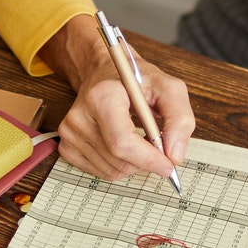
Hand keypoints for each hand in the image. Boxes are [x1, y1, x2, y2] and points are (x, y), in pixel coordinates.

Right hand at [40, 13, 194, 182]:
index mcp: (102, 97)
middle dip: (146, 161)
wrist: (104, 74)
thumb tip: (175, 155)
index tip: (169, 165)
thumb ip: (180, 119)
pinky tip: (123, 145)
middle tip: (158, 145)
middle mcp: (80, 116)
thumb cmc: (136, 81)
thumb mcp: (167, 88)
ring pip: (112, 171)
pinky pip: (102, 172)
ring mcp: (70, 133)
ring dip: (134, 164)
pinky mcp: (67, 146)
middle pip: (119, 160)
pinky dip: (119, 166)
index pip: (122, 142)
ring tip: (139, 138)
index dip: (148, 159)